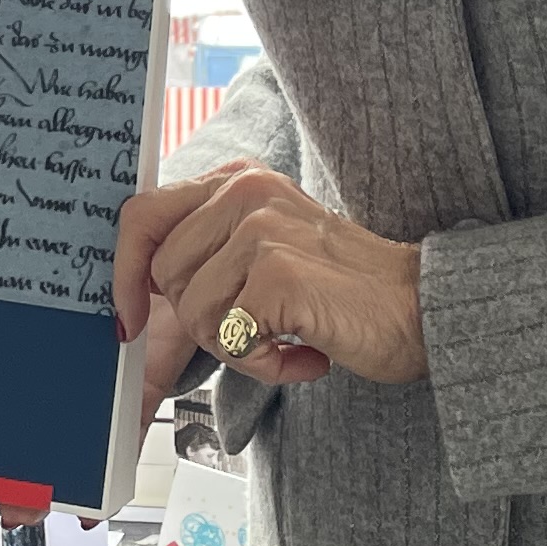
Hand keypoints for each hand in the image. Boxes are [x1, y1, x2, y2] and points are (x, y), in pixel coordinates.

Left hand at [113, 165, 424, 404]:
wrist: (422, 310)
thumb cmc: (345, 290)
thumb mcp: (268, 247)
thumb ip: (210, 248)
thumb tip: (134, 283)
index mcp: (237, 180)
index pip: (143, 215)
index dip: (124, 272)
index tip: (131, 317)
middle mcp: (245, 192)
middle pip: (164, 273)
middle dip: (201, 321)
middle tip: (255, 328)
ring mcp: (262, 230)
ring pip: (193, 311)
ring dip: (236, 346)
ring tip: (285, 339)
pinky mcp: (278, 274)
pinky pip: (230, 339)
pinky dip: (263, 365)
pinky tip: (304, 355)